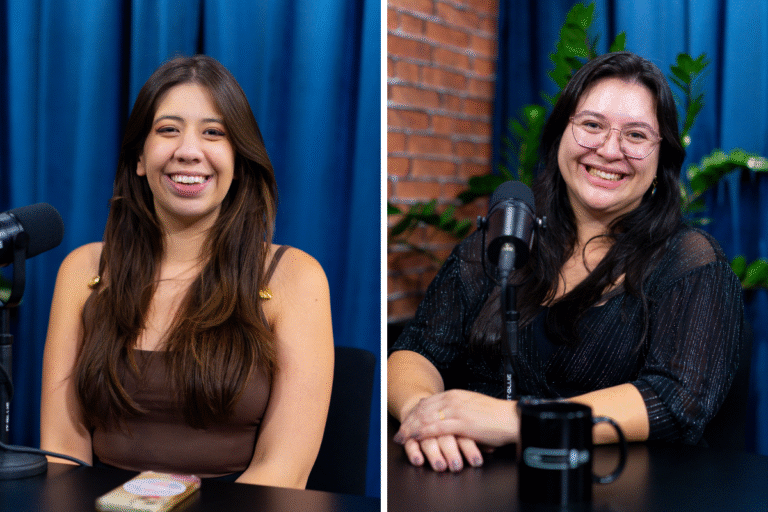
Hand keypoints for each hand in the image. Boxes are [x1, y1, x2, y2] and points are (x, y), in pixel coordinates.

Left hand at [393, 389, 517, 469]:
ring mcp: (456, 410)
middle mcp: (453, 399)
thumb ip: (457, 410)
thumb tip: (444, 418)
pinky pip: (437, 427)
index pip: (427, 402)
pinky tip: (415, 437)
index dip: (414, 413)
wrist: (511, 418)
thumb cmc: (495, 416)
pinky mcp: (461, 423)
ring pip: (426, 417)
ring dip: (411, 428)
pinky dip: (423, 432)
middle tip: (399, 432)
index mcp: (456, 394)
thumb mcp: (472, 408)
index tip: (406, 422)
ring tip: (402, 437)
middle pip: (423, 409)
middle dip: (408, 421)